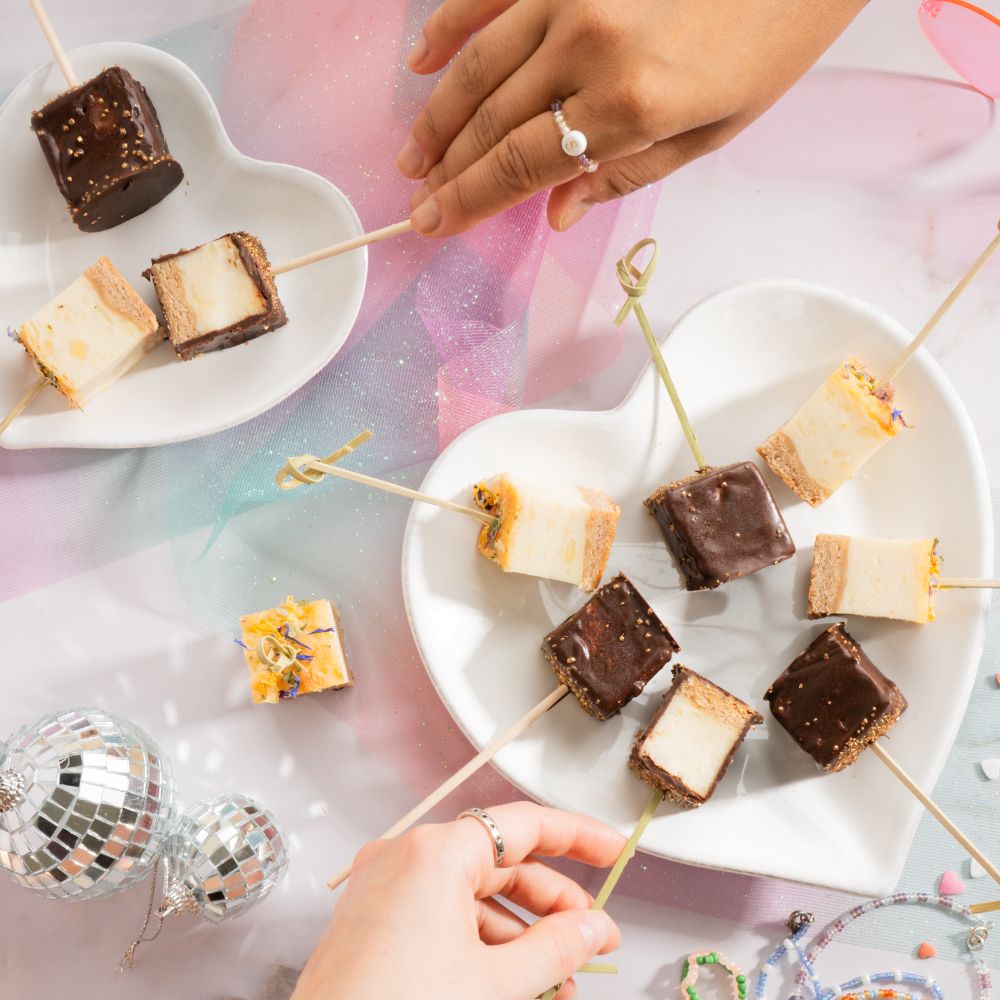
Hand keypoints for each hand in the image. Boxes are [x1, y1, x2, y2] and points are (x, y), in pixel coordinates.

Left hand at [291, 802, 624, 999]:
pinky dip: (480, 941)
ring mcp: (385, 886)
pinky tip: (514, 980)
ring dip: (520, 932)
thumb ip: (556, 947)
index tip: (612, 849)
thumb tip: (594, 928)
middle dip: (552, 902)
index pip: (524, 825)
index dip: (577, 836)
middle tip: (594, 936)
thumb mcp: (495, 982)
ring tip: (558, 979)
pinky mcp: (373, 917)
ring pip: (471, 894)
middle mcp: (406, 856)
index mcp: (435, 852)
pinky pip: (441, 915)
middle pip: (499, 862)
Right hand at [397, 0, 866, 235]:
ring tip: (415, 156)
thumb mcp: (710, 133)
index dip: (470, 201)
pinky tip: (422, 62)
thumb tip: (556, 214)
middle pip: (492, 123)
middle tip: (418, 203)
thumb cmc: (767, 45)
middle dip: (448, 172)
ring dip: (439, 117)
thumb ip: (624, 175)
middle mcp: (589, 46)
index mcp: (631, 104)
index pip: (522, 166)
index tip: (434, 224)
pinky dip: (449, 28)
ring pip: (479, 66)